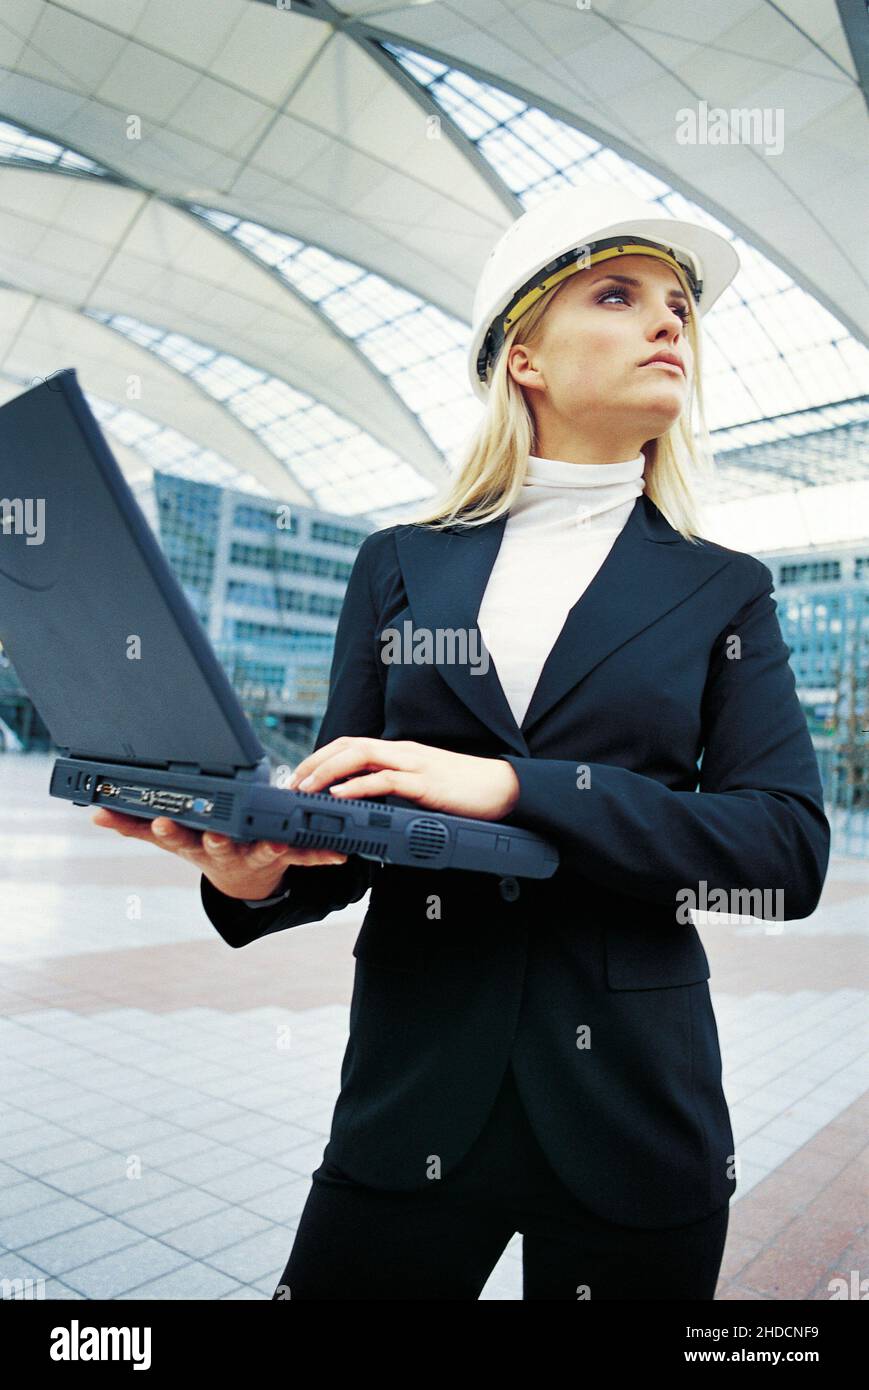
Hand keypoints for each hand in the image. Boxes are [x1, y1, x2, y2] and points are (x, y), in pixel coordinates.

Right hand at [90, 809, 346, 900]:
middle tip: (216, 834)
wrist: (243, 882)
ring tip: (280, 844)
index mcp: (196, 842)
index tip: (162, 822)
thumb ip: (132, 826)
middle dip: (216, 839)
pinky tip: (338, 854)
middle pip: (218, 844)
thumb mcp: (169, 841)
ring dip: (272, 847)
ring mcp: (254, 855)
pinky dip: (321, 855)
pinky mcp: (284, 857)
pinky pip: (304, 855)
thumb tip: (94, 814)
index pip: (178, 835)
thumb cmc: (204, 846)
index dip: (169, 830)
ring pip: (262, 850)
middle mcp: (224, 850)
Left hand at [287, 737, 520, 820]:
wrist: (502, 787)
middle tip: (292, 784)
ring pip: (360, 756)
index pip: (350, 744)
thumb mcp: (422, 783)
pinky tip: (341, 795)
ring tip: (307, 788)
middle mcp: (402, 751)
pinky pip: (385, 780)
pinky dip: (359, 785)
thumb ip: (396, 785)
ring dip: (328, 771)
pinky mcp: (425, 783)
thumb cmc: (464, 789)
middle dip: (314, 762)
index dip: (321, 757)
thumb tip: (367, 798)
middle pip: (347, 745)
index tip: (300, 776)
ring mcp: (413, 764)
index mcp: (399, 752)